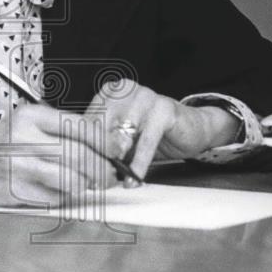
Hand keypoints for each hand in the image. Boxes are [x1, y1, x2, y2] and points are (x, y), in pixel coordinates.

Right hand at [0, 103, 117, 206]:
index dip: (107, 142)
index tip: (117, 151)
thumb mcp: (28, 124)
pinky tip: (61, 192)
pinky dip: (66, 198)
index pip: (82, 127)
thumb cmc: (2, 143)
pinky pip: (57, 199)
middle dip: (104, 169)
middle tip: (110, 174)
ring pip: (74, 181)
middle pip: (82, 157)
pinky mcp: (18, 193)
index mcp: (31, 117)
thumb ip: (62, 130)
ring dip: (88, 186)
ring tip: (89, 184)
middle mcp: (26, 140)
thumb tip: (106, 143)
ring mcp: (21, 168)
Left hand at [86, 80, 241, 180]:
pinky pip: (146, 141)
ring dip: (117, 162)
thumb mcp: (123, 138)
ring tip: (112, 182)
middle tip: (94, 180)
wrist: (191, 129)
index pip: (89, 121)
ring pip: (122, 135)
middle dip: (98, 156)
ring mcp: (145, 96)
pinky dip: (139, 163)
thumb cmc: (151, 134)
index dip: (84, 147)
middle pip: (102, 127)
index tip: (80, 170)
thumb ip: (104, 145)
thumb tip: (80, 166)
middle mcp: (126, 89)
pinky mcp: (164, 108)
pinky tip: (134, 178)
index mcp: (111, 92)